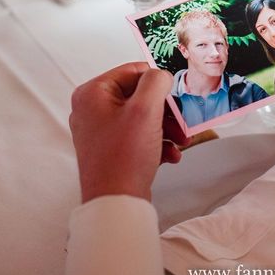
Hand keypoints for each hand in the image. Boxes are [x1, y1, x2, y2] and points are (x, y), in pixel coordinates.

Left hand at [69, 62, 189, 202]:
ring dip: (166, 128)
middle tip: (182, 121)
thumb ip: (156, 82)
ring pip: (142, 118)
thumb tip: (160, 75)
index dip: (157, 82)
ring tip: (181, 142)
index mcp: (93, 93)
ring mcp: (101, 131)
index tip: (174, 95)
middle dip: (166, 111)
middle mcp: (92, 110)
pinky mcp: (111, 150)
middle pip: (140, 96)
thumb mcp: (146, 110)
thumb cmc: (124, 157)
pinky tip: (170, 155)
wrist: (116, 203)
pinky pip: (138, 136)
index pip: (133, 72)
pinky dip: (157, 143)